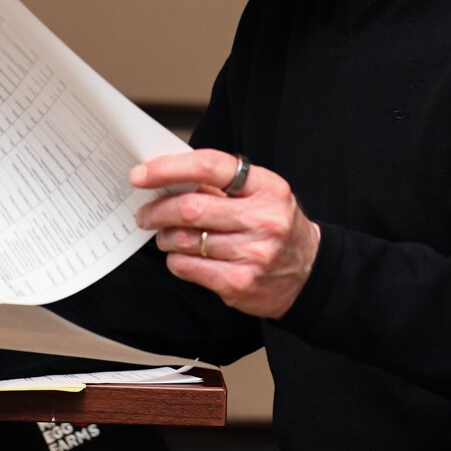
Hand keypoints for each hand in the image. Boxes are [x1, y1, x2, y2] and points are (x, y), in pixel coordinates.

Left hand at [131, 150, 319, 319]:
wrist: (309, 273)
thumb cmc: (276, 226)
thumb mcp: (262, 195)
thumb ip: (221, 185)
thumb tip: (168, 179)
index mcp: (267, 187)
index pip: (211, 167)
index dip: (170, 168)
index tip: (141, 174)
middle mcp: (263, 219)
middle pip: (191, 208)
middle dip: (158, 210)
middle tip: (145, 213)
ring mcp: (253, 253)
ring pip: (185, 240)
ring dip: (166, 237)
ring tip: (166, 235)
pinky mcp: (240, 283)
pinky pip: (188, 268)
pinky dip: (175, 260)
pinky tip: (181, 256)